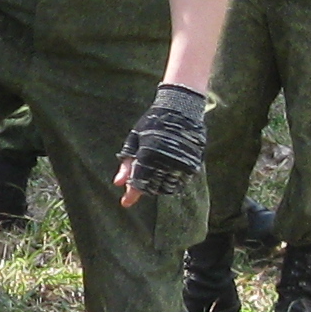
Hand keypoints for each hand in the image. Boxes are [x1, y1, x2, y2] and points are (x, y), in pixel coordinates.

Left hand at [115, 82, 209, 205]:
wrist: (180, 108)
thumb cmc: (153, 122)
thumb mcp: (135, 139)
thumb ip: (127, 163)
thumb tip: (117, 183)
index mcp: (148, 155)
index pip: (139, 183)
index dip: (132, 194)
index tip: (125, 202)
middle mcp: (166, 162)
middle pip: (153, 188)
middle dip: (144, 187)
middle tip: (142, 178)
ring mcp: (181, 164)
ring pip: (167, 187)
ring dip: (159, 186)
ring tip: (155, 173)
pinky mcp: (193, 164)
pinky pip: (181, 182)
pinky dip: (172, 181)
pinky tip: (167, 171)